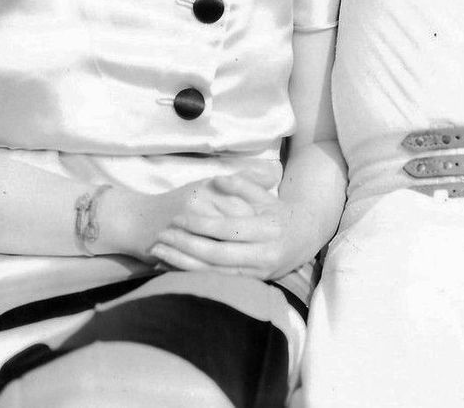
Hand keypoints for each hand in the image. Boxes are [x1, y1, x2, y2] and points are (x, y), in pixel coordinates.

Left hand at [148, 173, 318, 280]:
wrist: (306, 238)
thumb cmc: (279, 213)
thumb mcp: (265, 195)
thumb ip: (242, 184)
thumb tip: (218, 179)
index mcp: (268, 229)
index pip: (227, 229)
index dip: (199, 225)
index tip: (176, 218)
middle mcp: (264, 254)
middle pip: (217, 255)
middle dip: (185, 246)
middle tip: (160, 237)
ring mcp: (258, 273)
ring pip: (214, 273)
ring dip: (183, 264)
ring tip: (158, 254)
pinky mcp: (252, 284)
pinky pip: (218, 282)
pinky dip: (193, 276)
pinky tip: (172, 268)